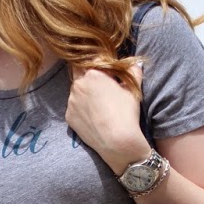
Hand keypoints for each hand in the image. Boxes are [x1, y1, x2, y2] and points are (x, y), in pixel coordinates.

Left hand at [65, 58, 148, 174]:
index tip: (109, 76)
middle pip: (80, 74)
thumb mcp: (133, 90)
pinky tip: (93, 118)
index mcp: (93, 73)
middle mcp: (78, 84)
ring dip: (84, 94)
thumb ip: (133, 71)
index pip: (94, 61)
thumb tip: (135, 63)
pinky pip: (74, 108)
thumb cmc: (126, 113)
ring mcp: (71, 101)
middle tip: (102, 90)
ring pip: (76, 92)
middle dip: (89, 78)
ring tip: (98, 107)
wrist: (117, 142)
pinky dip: (81, 110)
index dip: (102, 68)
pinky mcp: (68, 117)